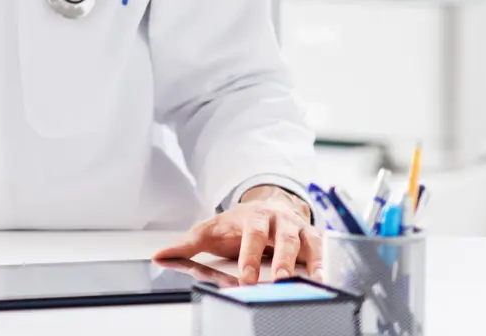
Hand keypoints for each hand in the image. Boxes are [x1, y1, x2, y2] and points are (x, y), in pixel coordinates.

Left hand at [154, 187, 320, 285]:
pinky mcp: (314, 237)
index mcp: (253, 216)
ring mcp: (298, 227)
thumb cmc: (237, 222)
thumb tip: (159, 255)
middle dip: (283, 260)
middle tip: (281, 281)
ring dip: (309, 262)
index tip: (246, 278)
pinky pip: (323, 249)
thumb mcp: (211, 230)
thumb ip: (186, 244)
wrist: (268, 203)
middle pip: (283, 238)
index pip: (252, 235)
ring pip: (306, 242)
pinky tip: (327, 278)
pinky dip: (326, 262)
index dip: (250, 256)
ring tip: (310, 282)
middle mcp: (278, 220)